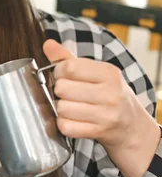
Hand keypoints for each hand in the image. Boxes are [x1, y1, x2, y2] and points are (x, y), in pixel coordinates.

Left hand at [43, 39, 159, 176]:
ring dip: (60, 108)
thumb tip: (47, 44)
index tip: (64, 76)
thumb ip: (68, 58)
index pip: (69, 67)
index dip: (59, 72)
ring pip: (61, 108)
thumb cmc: (108, 93)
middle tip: (68, 93)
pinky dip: (63, 124)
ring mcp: (106, 114)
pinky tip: (72, 119)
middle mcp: (110, 93)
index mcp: (109, 73)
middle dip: (59, 91)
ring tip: (71, 106)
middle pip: (62, 88)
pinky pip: (65, 126)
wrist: (130, 124)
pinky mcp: (98, 131)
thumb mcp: (94, 72)